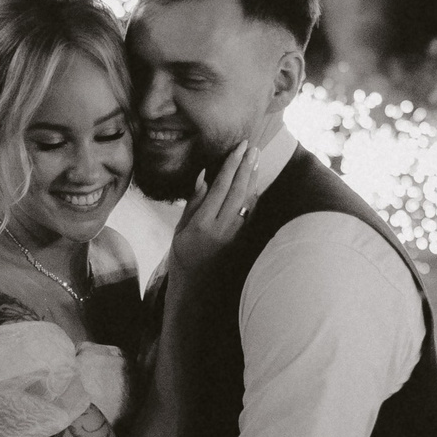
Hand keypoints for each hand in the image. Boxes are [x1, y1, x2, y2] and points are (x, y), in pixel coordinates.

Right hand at [167, 140, 254, 279]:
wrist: (196, 289)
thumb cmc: (183, 257)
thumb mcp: (180, 229)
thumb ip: (194, 202)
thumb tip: (204, 175)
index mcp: (203, 223)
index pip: (220, 187)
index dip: (231, 165)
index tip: (238, 148)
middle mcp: (222, 228)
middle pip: (238, 191)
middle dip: (246, 167)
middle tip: (252, 147)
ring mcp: (235, 235)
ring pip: (247, 201)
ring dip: (253, 178)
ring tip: (256, 159)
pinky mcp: (242, 241)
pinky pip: (250, 213)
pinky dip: (254, 195)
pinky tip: (255, 183)